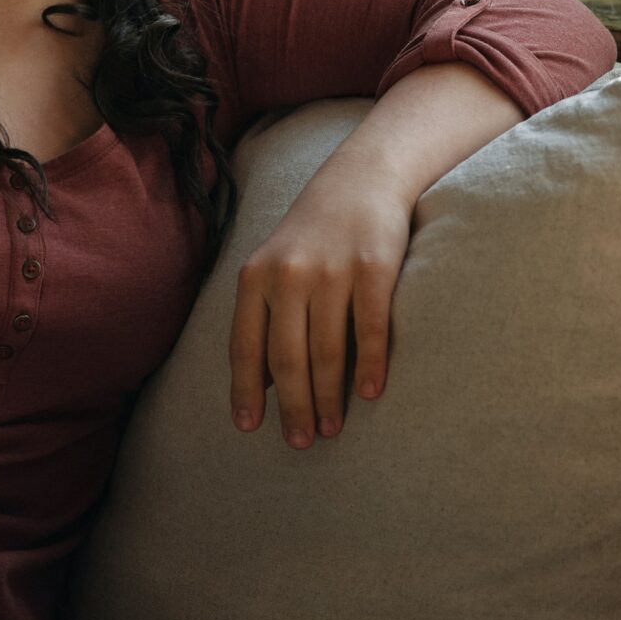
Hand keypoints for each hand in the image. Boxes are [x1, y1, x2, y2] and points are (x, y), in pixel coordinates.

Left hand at [230, 178, 411, 448]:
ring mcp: (332, 272)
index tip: (251, 428)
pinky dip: (370, 366)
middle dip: (293, 406)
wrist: (362, 178)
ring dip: (329, 398)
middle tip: (301, 441)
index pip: (246, 346)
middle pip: (287, 358)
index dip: (246, 391)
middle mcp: (289, 275)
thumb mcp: (275, 264)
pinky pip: (369, 329)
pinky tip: (370, 393)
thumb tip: (262, 384)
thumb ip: (263, 313)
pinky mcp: (374, 269)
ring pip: (327, 352)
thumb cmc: (315, 232)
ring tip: (331, 428)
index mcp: (256, 276)